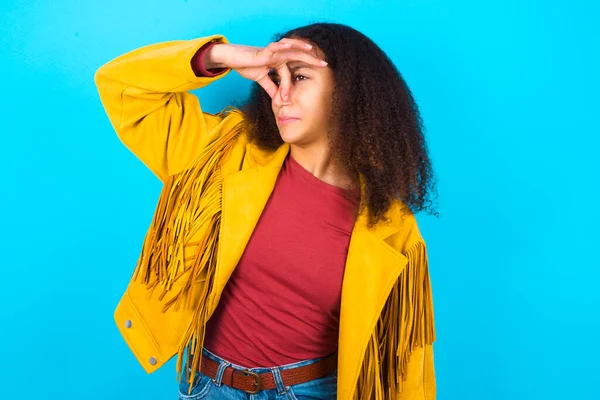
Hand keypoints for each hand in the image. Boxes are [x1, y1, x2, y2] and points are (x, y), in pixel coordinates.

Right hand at [212, 39, 327, 99]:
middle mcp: (278, 55)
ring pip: (289, 49)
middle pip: (298, 56)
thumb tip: (278, 98)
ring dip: (301, 48)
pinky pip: (275, 48)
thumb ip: (271, 88)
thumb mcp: (261, 80)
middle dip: (311, 59)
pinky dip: (282, 47)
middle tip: (325, 64)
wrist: (233, 59)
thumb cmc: (246, 66)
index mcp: (279, 62)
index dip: (295, 81)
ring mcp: (272, 52)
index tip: (299, 90)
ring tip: (311, 50)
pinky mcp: (264, 51)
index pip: (291, 71)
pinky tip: (289, 46)